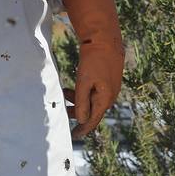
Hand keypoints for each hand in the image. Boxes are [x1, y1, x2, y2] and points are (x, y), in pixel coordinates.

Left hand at [62, 0, 123, 137]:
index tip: (74, 136)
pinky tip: (75, 84)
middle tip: (64, 109)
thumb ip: (82, 102)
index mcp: (105, 99)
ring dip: (79, 99)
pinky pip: (95, 91)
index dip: (83, 129)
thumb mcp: (84, 82)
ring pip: (93, 99)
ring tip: (65, 92)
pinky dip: (84, 91)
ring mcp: (110, 87)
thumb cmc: (93, 60)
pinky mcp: (108, 79)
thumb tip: (82, 120)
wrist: (104, 39)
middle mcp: (109, 96)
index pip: (93, 120)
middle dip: (78, 112)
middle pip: (93, 110)